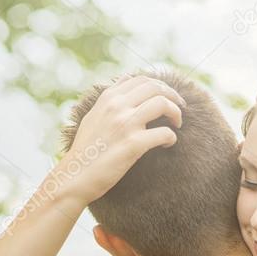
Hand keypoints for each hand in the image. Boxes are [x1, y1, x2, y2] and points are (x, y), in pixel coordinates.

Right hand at [57, 74, 184, 206]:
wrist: (75, 176)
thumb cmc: (85, 151)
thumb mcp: (93, 117)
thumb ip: (110, 102)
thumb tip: (125, 86)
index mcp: (108, 98)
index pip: (141, 79)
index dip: (160, 86)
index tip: (167, 97)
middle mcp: (116, 105)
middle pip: (155, 87)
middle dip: (173, 96)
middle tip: (180, 109)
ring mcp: (125, 123)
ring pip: (162, 103)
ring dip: (176, 113)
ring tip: (177, 124)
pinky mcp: (133, 144)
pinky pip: (164, 133)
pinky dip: (171, 137)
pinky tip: (168, 144)